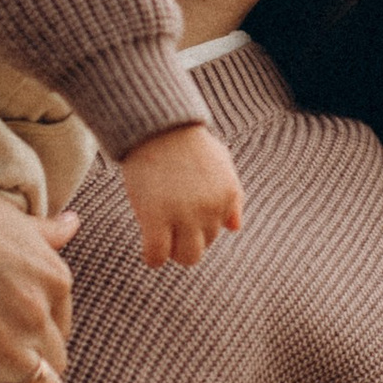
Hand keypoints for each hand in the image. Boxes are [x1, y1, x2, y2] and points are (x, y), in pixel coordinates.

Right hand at [118, 120, 245, 268]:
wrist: (157, 124)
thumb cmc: (183, 140)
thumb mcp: (219, 162)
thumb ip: (232, 195)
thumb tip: (235, 227)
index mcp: (228, 195)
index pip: (217, 231)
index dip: (196, 226)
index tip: (181, 215)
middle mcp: (211, 209)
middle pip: (203, 247)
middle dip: (186, 241)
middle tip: (168, 228)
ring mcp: (184, 215)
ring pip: (186, 257)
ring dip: (172, 251)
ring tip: (159, 237)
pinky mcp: (156, 218)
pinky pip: (157, 256)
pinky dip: (153, 258)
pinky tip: (147, 248)